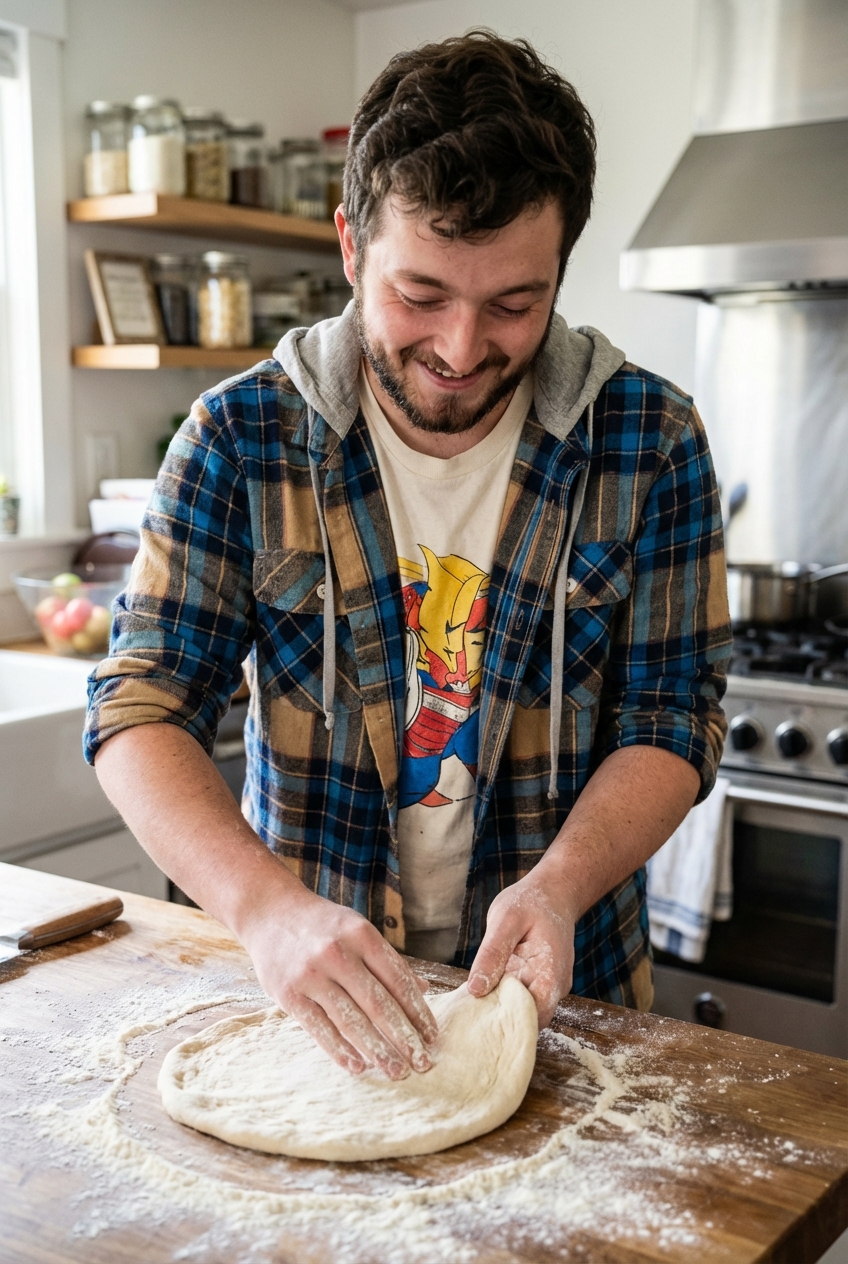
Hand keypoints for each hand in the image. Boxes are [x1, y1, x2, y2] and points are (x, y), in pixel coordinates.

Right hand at [241, 890, 438, 1079]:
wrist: (269, 911)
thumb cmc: (321, 924)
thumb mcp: (357, 928)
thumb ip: (387, 960)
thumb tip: (423, 988)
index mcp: (361, 934)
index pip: (397, 979)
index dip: (417, 1011)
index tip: (432, 1036)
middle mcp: (337, 953)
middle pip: (378, 1003)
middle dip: (403, 1037)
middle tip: (422, 1063)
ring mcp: (311, 974)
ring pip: (350, 1020)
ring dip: (377, 1050)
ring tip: (396, 1071)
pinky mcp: (288, 993)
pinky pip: (318, 1028)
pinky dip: (340, 1050)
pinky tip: (358, 1067)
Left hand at [466, 876, 575, 1027]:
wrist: (553, 892)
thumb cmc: (530, 902)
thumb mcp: (505, 920)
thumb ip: (492, 954)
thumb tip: (475, 990)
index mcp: (550, 974)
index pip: (534, 1017)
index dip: (507, 1023)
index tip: (479, 1018)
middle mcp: (555, 987)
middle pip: (528, 1019)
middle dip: (500, 1019)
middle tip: (469, 1012)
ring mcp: (549, 986)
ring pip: (523, 1010)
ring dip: (500, 1008)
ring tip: (474, 1001)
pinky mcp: (539, 982)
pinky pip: (521, 998)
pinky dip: (504, 996)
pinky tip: (485, 989)